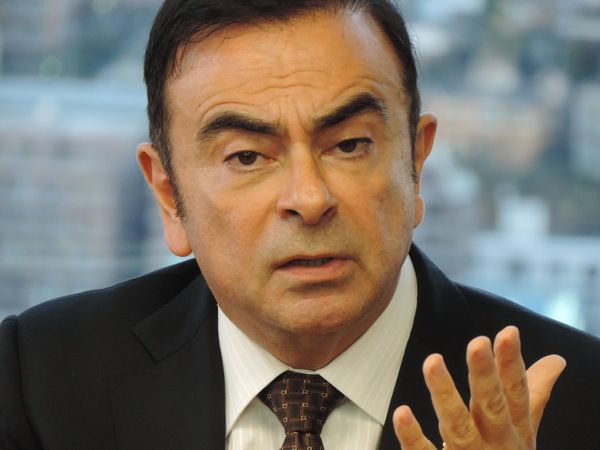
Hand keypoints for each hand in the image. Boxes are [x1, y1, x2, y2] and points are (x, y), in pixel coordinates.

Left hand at [393, 326, 565, 449]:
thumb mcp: (522, 430)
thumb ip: (533, 393)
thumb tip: (555, 360)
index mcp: (514, 429)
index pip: (516, 392)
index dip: (512, 363)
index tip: (508, 332)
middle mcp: (495, 443)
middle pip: (491, 407)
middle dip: (485, 376)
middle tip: (477, 343)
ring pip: (457, 427)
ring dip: (444, 394)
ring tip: (432, 362)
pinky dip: (412, 436)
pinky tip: (402, 413)